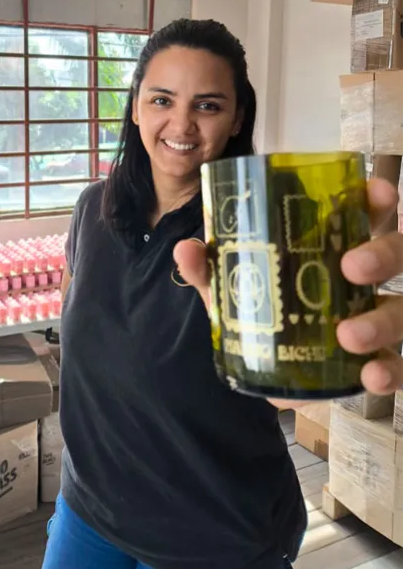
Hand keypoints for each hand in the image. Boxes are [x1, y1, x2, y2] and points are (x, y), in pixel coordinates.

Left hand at [173, 178, 402, 399]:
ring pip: (402, 310)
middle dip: (383, 254)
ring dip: (382, 320)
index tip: (377, 193)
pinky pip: (398, 367)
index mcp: (335, 248)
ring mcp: (379, 321)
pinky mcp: (378, 363)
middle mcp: (366, 281)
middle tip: (351, 266)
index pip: (368, 213)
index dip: (378, 199)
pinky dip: (390, 371)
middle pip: (398, 254)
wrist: (271, 375)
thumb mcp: (233, 292)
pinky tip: (371, 375)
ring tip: (348, 335)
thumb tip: (186, 250)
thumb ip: (213, 271)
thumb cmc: (262, 315)